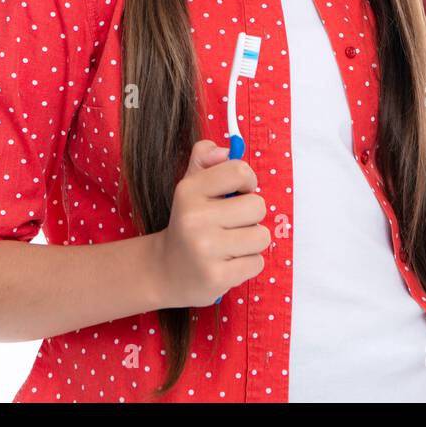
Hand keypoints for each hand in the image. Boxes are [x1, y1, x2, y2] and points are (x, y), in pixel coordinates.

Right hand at [153, 140, 270, 308]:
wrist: (164, 270)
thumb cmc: (188, 222)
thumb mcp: (189, 185)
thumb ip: (205, 158)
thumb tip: (227, 149)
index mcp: (189, 191)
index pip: (239, 171)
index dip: (248, 182)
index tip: (240, 192)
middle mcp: (194, 219)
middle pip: (257, 206)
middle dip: (251, 216)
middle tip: (231, 224)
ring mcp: (205, 250)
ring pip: (261, 236)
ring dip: (251, 242)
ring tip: (230, 244)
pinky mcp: (216, 277)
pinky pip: (257, 262)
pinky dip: (247, 264)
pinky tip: (227, 263)